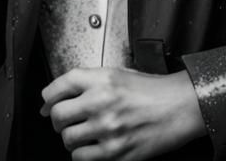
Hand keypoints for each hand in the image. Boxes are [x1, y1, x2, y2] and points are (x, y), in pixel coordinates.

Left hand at [41, 68, 205, 159]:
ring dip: (71, 137)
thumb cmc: (153, 90)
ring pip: (67, 139)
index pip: (60, 85)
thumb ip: (90, 81)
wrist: (178, 107)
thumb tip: (59, 95)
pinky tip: (93, 146)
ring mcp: (107, 129)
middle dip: (57, 119)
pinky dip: (82, 154)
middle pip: (58, 114)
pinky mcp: (114, 153)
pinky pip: (81, 158)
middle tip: (64, 120)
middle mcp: (102, 102)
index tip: (47, 102)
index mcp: (103, 79)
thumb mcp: (119, 74)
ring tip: (83, 133)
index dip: (48, 95)